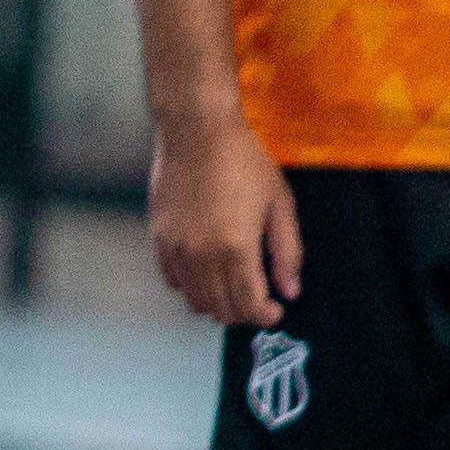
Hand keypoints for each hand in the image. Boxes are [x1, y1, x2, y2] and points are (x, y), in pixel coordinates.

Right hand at [150, 116, 299, 327]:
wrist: (197, 133)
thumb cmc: (244, 162)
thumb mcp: (280, 204)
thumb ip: (288, 252)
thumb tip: (290, 290)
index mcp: (237, 248)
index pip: (249, 304)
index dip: (265, 316)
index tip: (276, 310)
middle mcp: (202, 256)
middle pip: (221, 309)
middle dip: (244, 312)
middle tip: (259, 301)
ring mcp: (177, 249)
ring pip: (195, 300)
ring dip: (217, 302)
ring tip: (233, 287)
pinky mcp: (160, 239)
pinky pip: (173, 280)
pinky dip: (192, 285)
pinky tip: (207, 270)